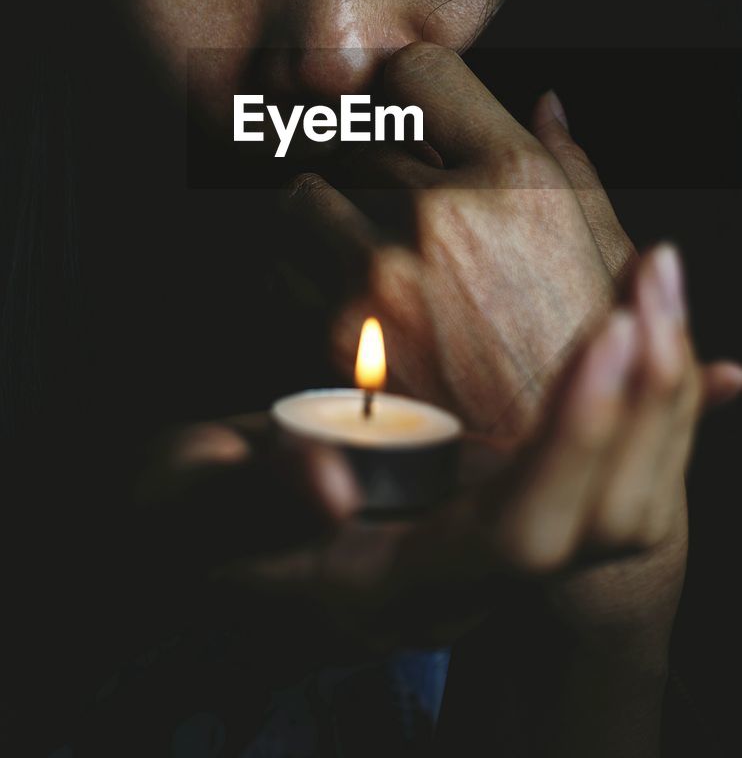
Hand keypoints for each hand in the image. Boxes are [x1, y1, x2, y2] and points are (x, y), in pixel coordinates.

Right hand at [124, 264, 740, 670]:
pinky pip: (605, 475)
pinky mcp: (494, 506)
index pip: (518, 534)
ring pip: (618, 503)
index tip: (608, 335)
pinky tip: (686, 341)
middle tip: (651, 286)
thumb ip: (248, 495)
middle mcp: (461, 583)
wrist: (195, 553)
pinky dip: (650, 408)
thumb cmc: (182, 527)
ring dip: (654, 395)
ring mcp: (486, 550)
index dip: (572, 442)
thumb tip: (327, 482)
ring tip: (658, 283)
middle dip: (640, 405)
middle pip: (597, 525)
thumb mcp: (187, 509)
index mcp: (395, 587)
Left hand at [276, 41, 632, 438]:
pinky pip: (281, 267)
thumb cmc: (583, 353)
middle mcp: (440, 211)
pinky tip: (342, 299)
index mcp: (512, 177)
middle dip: (371, 168)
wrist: (549, 471)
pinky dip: (300, 276)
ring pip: (302, 195)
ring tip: (355, 248)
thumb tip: (545, 100)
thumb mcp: (603, 246)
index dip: (410, 90)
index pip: (417, 69)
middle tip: (393, 208)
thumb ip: (570, 162)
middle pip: (356, 137)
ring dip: (321, 216)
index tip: (408, 116)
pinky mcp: (337, 332)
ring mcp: (382, 271)